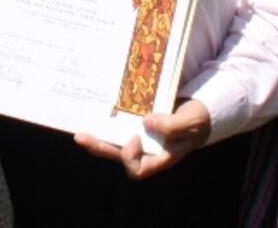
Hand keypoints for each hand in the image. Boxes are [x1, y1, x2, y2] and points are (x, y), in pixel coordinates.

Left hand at [73, 98, 210, 179]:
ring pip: (113, 142)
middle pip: (118, 155)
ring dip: (97, 136)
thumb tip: (147, 122)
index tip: (134, 137)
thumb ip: (172, 125)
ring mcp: (139, 137)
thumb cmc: (197, 121)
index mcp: (160, 156)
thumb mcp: (191, 123)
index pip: (138, 168)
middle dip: (99, 147)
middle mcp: (145, 150)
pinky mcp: (135, 122)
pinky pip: (117, 126)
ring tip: (79, 131)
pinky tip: (96, 110)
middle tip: (80, 137)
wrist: (198, 111)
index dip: (130, 156)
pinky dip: (106, 121)